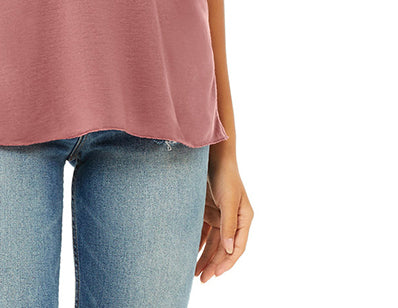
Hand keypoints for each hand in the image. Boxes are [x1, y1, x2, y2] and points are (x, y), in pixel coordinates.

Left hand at [194, 153, 253, 282]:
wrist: (212, 157)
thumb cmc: (225, 176)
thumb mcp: (228, 200)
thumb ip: (229, 224)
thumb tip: (229, 249)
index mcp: (244, 218)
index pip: (238, 246)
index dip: (228, 262)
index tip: (216, 274)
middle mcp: (233, 221)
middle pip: (224, 248)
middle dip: (215, 264)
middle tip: (203, 279)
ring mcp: (220, 217)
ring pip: (213, 244)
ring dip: (206, 258)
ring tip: (195, 274)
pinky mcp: (208, 212)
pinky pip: (204, 234)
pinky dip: (198, 245)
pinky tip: (191, 255)